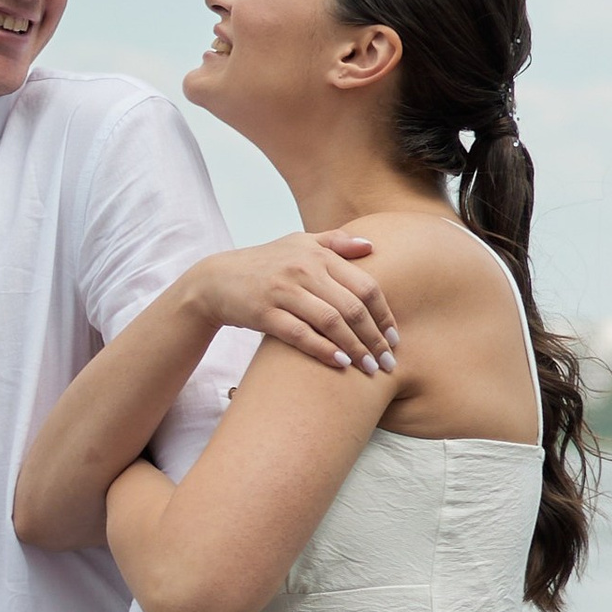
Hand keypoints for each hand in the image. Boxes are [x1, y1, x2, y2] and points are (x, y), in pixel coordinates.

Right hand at [187, 231, 394, 372]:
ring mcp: (283, 290)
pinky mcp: (265, 312)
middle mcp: (304, 269)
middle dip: (375, 338)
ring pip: (331, 322)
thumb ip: (335, 242)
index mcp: (318, 254)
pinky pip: (300, 334)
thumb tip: (372, 245)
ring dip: (355, 348)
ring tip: (369, 368)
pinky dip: (323, 350)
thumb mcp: (298, 243)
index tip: (395, 338)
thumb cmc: (264, 264)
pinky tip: (340, 363)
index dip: (384, 315)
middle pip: (352, 307)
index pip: (365, 286)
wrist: (216, 280)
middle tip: (388, 362)